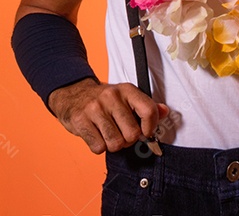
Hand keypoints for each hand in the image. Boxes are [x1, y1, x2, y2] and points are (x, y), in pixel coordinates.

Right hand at [48, 78, 169, 153]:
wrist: (73, 94)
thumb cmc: (103, 101)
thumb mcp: (126, 98)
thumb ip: (146, 106)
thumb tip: (165, 111)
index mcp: (126, 90)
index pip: (149, 111)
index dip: (150, 128)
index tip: (144, 132)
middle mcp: (111, 96)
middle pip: (132, 134)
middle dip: (128, 140)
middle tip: (120, 133)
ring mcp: (94, 108)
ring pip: (116, 143)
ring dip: (113, 145)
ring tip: (108, 134)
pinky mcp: (80, 120)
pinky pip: (98, 147)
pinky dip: (99, 146)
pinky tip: (96, 135)